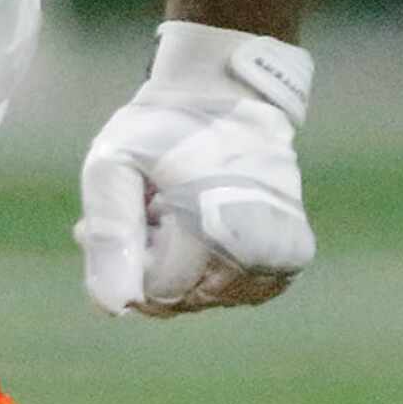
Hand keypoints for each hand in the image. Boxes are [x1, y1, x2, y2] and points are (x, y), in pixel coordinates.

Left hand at [75, 21, 314, 316]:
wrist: (227, 96)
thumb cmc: (161, 130)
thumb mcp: (113, 165)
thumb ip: (109, 235)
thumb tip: (112, 307)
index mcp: (212, 225)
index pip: (156, 291)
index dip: (133, 258)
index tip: (136, 209)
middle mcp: (257, 249)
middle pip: (182, 299)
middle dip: (155, 261)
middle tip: (152, 205)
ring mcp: (281, 257)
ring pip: (209, 298)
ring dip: (184, 264)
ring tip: (180, 209)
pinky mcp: (294, 258)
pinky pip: (239, 291)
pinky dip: (216, 266)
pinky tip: (207, 222)